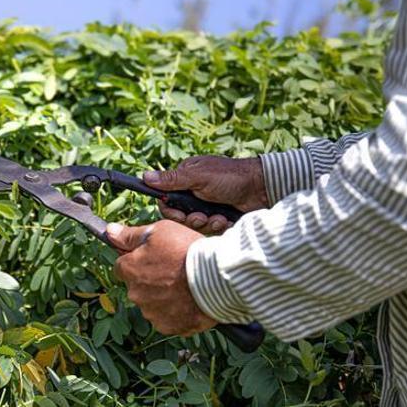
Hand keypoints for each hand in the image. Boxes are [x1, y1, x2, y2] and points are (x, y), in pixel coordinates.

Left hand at [109, 220, 215, 336]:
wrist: (217, 277)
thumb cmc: (187, 250)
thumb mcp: (158, 231)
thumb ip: (131, 235)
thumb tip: (110, 232)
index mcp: (129, 270)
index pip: (121, 266)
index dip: (136, 261)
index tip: (152, 258)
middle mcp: (135, 294)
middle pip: (137, 286)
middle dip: (150, 280)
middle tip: (173, 270)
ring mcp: (151, 313)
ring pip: (151, 304)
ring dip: (162, 297)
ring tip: (184, 285)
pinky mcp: (168, 327)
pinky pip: (167, 319)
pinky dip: (175, 312)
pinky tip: (189, 300)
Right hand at [145, 156, 267, 233]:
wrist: (262, 190)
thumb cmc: (230, 177)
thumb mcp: (199, 177)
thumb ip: (172, 180)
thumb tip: (144, 177)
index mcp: (185, 180)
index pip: (166, 200)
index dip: (171, 210)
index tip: (180, 213)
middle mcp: (193, 194)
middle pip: (179, 216)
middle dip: (191, 219)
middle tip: (203, 216)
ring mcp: (206, 206)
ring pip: (194, 225)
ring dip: (207, 223)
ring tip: (220, 217)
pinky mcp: (218, 218)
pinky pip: (209, 229)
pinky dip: (218, 226)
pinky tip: (227, 219)